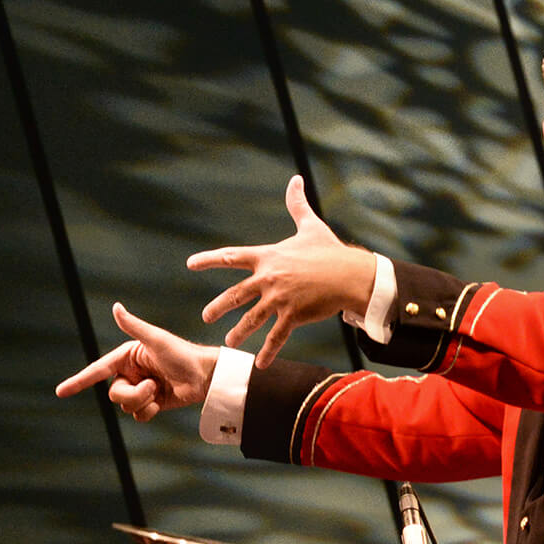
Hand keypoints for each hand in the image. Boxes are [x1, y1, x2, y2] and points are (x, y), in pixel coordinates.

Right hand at [54, 304, 218, 421]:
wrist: (205, 376)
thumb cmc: (182, 354)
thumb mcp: (156, 339)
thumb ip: (134, 326)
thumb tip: (116, 307)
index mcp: (127, 357)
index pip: (97, 370)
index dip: (78, 381)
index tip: (60, 392)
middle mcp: (131, 373)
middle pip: (115, 393)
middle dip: (132, 393)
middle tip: (152, 386)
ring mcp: (140, 389)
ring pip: (125, 406)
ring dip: (143, 401)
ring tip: (159, 391)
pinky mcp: (151, 403)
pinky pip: (138, 415)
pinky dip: (148, 412)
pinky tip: (161, 402)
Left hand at [187, 175, 377, 366]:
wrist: (352, 274)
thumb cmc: (331, 250)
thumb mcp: (310, 225)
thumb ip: (297, 204)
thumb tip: (295, 179)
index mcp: (268, 256)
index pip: (231, 257)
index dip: (209, 260)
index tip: (191, 264)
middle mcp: (268, 278)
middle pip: (234, 294)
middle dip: (217, 307)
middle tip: (206, 316)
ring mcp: (279, 299)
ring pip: (251, 319)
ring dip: (238, 332)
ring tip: (229, 342)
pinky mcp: (293, 315)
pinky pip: (276, 336)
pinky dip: (267, 351)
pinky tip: (260, 364)